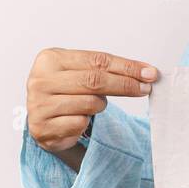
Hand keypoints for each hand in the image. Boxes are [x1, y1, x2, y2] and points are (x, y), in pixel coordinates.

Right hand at [25, 48, 157, 153]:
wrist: (42, 118)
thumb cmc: (66, 90)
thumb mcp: (81, 72)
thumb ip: (108, 69)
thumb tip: (147, 73)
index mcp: (50, 59)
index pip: (97, 61)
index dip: (127, 67)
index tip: (149, 73)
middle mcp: (40, 80)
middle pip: (95, 81)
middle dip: (125, 85)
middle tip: (145, 88)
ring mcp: (38, 105)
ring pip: (90, 103)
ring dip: (101, 105)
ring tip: (92, 105)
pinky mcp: (42, 128)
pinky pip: (80, 124)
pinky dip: (86, 122)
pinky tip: (77, 119)